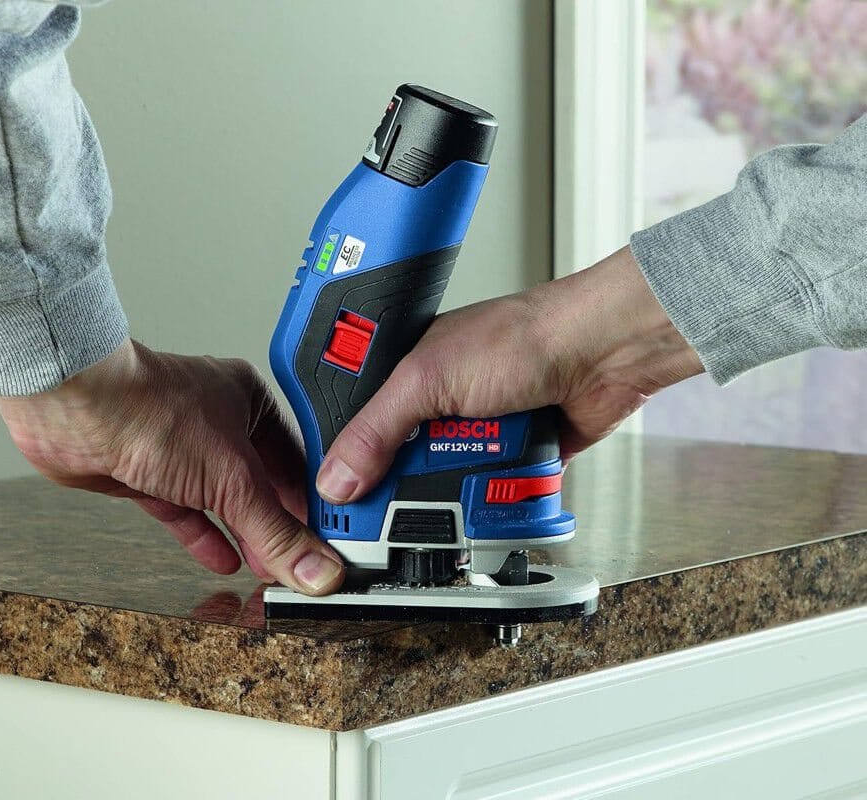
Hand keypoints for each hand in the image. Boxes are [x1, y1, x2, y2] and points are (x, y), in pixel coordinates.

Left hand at [0, 340, 344, 594]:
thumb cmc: (149, 408)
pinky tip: (225, 559)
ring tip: (270, 569)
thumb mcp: (232, 477)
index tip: (331, 541)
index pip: (298, 461)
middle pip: (262, 483)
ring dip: (246, 536)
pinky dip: (205, 536)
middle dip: (279, 526)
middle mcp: (217, 422)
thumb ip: (274, 529)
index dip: (315, 503)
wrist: (73, 410)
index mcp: (250, 402)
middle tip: (303, 564)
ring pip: (224, 501)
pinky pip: (186, 512)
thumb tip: (314, 566)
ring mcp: (180, 449)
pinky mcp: (148, 474)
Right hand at [316, 246, 703, 503]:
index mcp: (409, 378)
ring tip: (469, 480)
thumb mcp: (428, 379)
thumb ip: (377, 430)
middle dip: (411, 487)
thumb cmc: (523, 337)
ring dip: (462, 491)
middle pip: (404, 469)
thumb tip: (338, 476)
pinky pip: (496, 494)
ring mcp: (481, 432)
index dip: (352, 469)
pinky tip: (501, 487)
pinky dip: (500, 497)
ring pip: (451, 488)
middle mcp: (442, 405)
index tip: (347, 505)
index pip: (363, 432)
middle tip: (409, 501)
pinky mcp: (516, 457)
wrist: (603, 351)